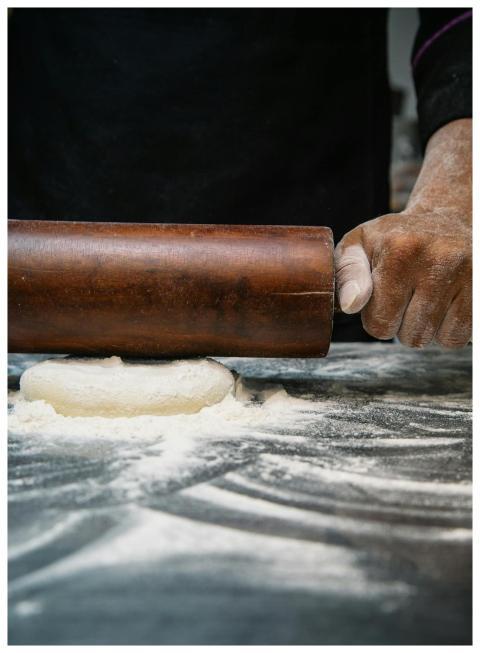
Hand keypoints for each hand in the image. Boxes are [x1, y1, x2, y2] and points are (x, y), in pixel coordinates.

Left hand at [334, 119, 471, 348]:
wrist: (445, 219)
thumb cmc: (394, 239)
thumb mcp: (359, 245)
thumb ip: (346, 274)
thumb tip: (350, 305)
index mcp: (399, 250)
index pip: (378, 323)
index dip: (376, 317)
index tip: (382, 296)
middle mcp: (436, 259)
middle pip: (408, 335)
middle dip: (401, 324)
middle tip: (406, 295)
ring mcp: (466, 274)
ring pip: (434, 339)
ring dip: (424, 327)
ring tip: (424, 297)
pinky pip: (457, 338)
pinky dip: (447, 330)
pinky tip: (444, 304)